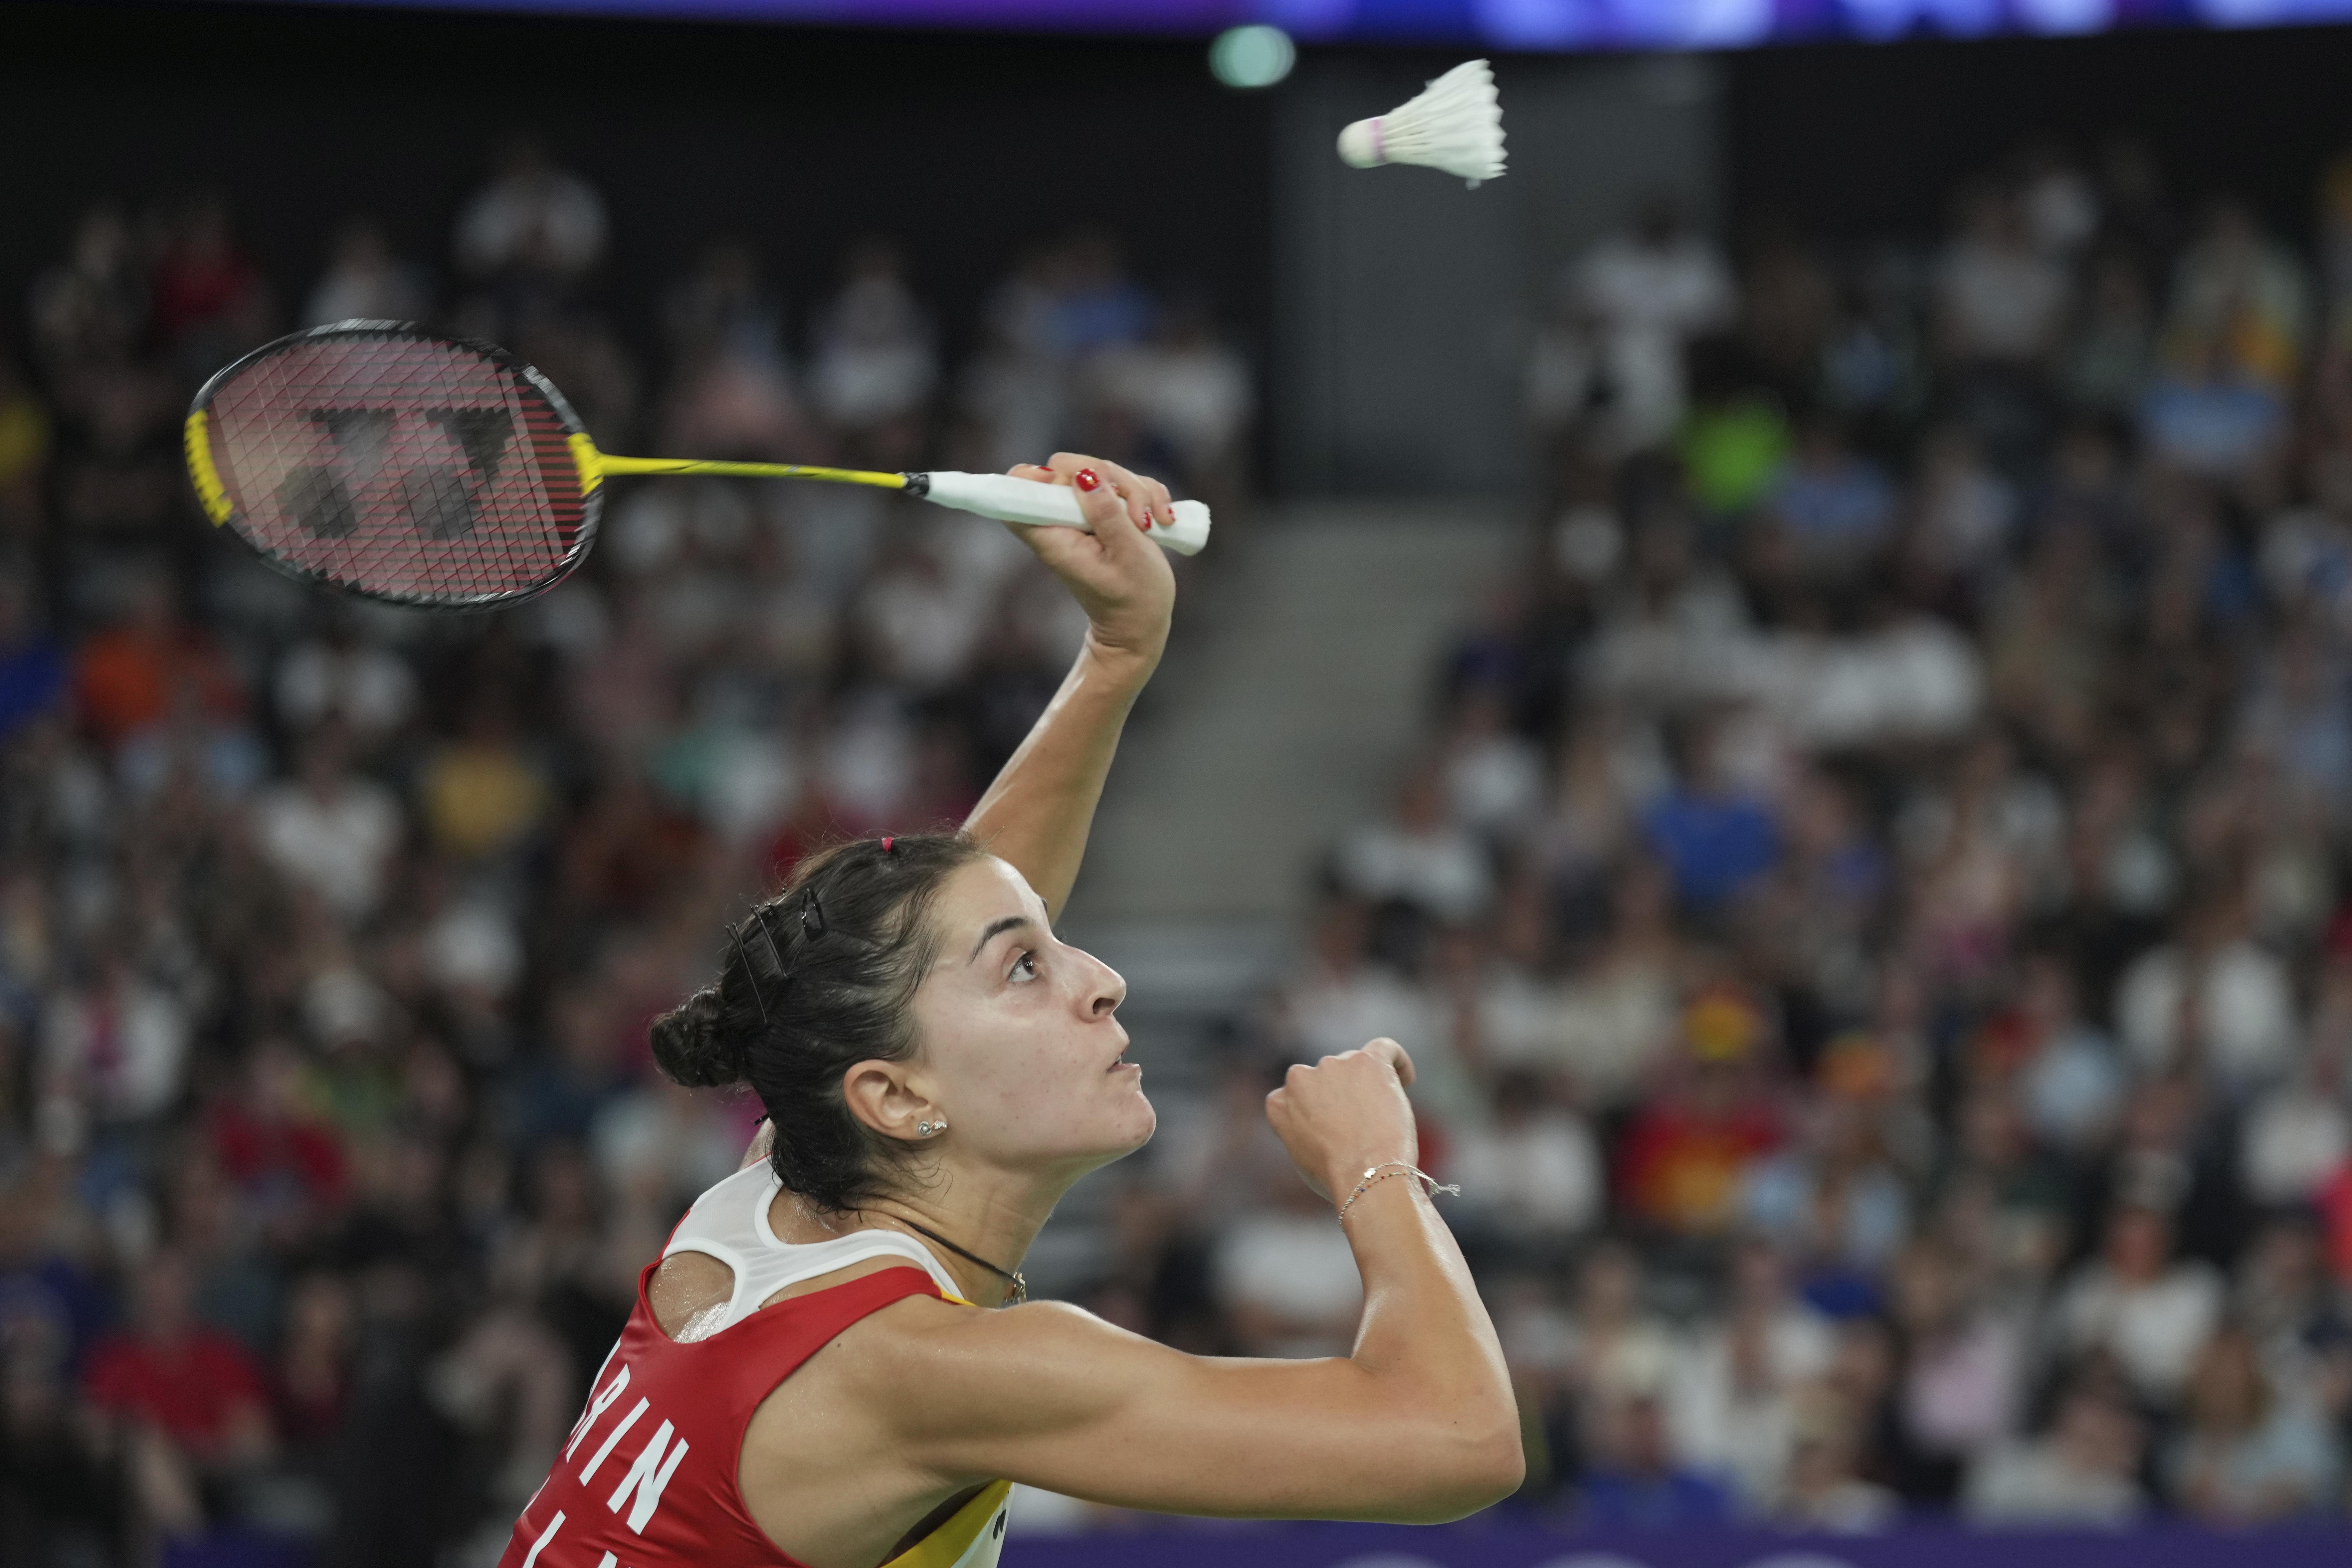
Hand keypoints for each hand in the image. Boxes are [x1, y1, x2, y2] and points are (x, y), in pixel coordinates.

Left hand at [1007, 454, 1176, 670]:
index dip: (1036, 476)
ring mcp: (1082, 514)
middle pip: (1067, 468)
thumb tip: (1086, 474)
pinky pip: (1121, 484)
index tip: (1072, 481)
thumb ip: (1106, 514)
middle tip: (1139, 516)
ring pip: (1100, 472)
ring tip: (1155, 525)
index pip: (1019, 491)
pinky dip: (1145, 496)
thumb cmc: (1134, 599)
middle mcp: (1061, 521)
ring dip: (1136, 491)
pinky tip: (1161, 520)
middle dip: (1110, 478)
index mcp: (1052, 536)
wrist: (1142, 624)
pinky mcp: (1103, 511)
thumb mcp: (1128, 555)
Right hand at [1263, 1039, 1419, 1202]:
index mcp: (1279, 1102)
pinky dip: (1397, 1061)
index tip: (1335, 1127)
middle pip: (1327, 1078)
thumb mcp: (1304, 1157)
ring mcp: (1333, 1065)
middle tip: (1363, 1126)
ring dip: (1369, 1086)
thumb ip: (1306, 1130)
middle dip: (1344, 1096)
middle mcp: (1300, 1077)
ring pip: (1356, 1067)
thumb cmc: (1339, 1177)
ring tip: (1385, 1119)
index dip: (1319, 1111)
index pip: (1299, 1096)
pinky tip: (1406, 1079)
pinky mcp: (1368, 1061)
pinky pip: (1385, 1048)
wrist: (1365, 1174)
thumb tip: (1325, 1127)